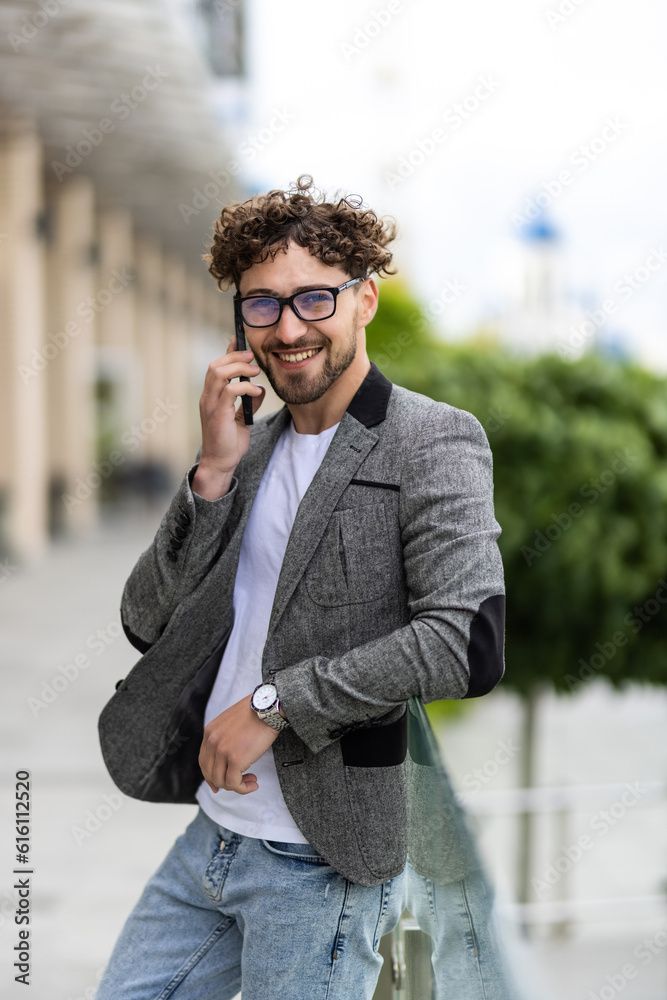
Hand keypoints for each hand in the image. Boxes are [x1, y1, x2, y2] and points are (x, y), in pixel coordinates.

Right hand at [192, 340, 265, 499]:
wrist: (220, 463)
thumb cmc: (229, 442)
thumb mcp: (242, 418)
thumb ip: (248, 402)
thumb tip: (260, 388)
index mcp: (211, 396)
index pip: (216, 367)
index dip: (228, 353)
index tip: (241, 343)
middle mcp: (207, 397)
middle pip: (215, 365)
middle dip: (235, 357)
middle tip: (253, 358)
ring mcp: (210, 405)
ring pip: (218, 373)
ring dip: (239, 368)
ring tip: (255, 372)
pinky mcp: (217, 414)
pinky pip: (229, 391)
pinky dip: (244, 387)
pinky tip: (255, 392)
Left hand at [199, 694, 278, 794]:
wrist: (267, 708)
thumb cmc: (256, 714)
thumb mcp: (231, 723)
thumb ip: (225, 738)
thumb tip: (228, 757)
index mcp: (210, 732)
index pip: (203, 761)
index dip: (210, 776)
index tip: (219, 784)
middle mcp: (212, 742)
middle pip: (210, 773)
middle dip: (224, 783)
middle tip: (239, 784)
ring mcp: (222, 751)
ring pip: (221, 781)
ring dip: (237, 786)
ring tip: (251, 780)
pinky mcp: (235, 759)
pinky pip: (234, 783)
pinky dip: (243, 788)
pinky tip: (254, 783)